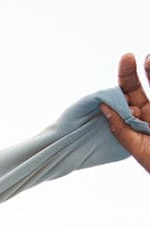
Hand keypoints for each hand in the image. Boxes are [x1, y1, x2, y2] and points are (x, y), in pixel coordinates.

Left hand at [100, 53, 149, 172]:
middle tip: (127, 58)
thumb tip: (103, 106)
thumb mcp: (138, 146)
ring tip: (148, 59)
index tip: (122, 69)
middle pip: (139, 89)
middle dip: (132, 74)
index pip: (127, 99)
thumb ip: (121, 128)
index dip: (123, 85)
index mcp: (139, 121)